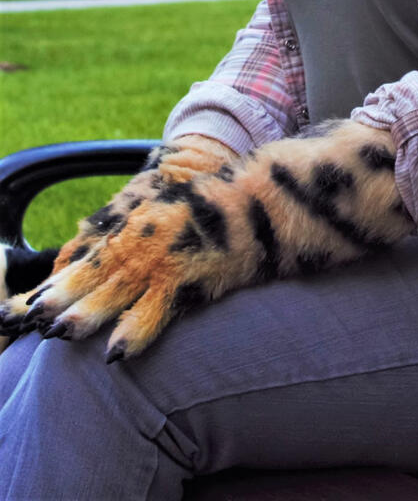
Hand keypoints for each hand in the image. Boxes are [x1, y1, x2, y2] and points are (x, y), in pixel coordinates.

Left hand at [0, 134, 236, 338]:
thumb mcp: (169, 219)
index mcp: (134, 230)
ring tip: (57, 332)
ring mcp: (162, 257)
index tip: (22, 308)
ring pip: (115, 290)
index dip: (56, 285)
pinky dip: (137, 329)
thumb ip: (141, 240)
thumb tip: (109, 266)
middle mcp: (141, 241)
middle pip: (90, 274)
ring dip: (86, 312)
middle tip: (23, 321)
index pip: (86, 261)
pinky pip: (157, 308)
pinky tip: (117, 352)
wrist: (259, 199)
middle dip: (56, 299)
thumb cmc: (216, 212)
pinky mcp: (188, 275)